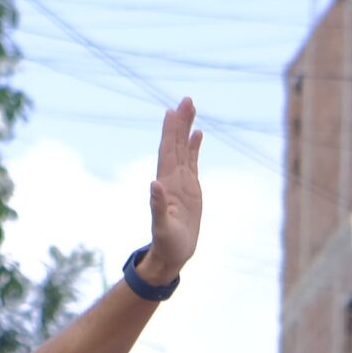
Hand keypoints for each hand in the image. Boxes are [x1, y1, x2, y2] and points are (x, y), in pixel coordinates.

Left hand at [140, 98, 203, 281]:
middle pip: (176, 144)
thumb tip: (154, 184)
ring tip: (190, 107)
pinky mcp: (191, 188)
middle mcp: (171, 178)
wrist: (172, 253)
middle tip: (186, 99)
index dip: (169, 132)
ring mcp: (181, 181)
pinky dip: (194, 146)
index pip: (167, 152)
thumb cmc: (167, 243)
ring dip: (186, 129)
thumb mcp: (162, 227)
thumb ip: (157, 206)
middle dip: (180, 122)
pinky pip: (192, 161)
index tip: (171, 111)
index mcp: (165, 184)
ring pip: (184, 149)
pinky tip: (198, 133)